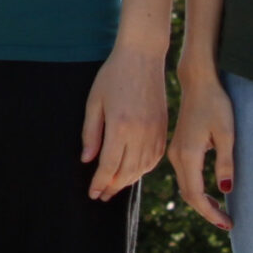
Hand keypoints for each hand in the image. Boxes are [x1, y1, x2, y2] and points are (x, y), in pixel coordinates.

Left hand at [82, 43, 168, 200]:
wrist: (143, 55)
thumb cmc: (113, 75)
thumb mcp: (94, 101)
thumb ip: (91, 133)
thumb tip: (88, 160)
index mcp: (120, 126)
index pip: (108, 166)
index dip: (99, 183)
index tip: (93, 193)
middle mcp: (140, 132)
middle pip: (126, 172)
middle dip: (112, 187)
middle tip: (102, 196)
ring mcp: (154, 131)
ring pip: (142, 168)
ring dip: (128, 181)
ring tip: (115, 186)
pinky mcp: (164, 127)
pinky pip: (155, 158)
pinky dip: (144, 169)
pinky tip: (134, 172)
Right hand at [168, 64, 233, 230]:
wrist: (198, 82)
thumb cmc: (216, 104)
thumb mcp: (227, 133)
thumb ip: (225, 162)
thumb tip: (226, 191)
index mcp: (188, 154)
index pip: (196, 195)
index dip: (211, 213)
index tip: (228, 223)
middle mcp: (177, 156)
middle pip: (188, 195)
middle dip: (207, 211)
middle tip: (227, 223)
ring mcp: (175, 152)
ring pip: (185, 187)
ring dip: (201, 202)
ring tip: (221, 212)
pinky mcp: (178, 147)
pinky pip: (185, 176)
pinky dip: (196, 190)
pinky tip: (210, 194)